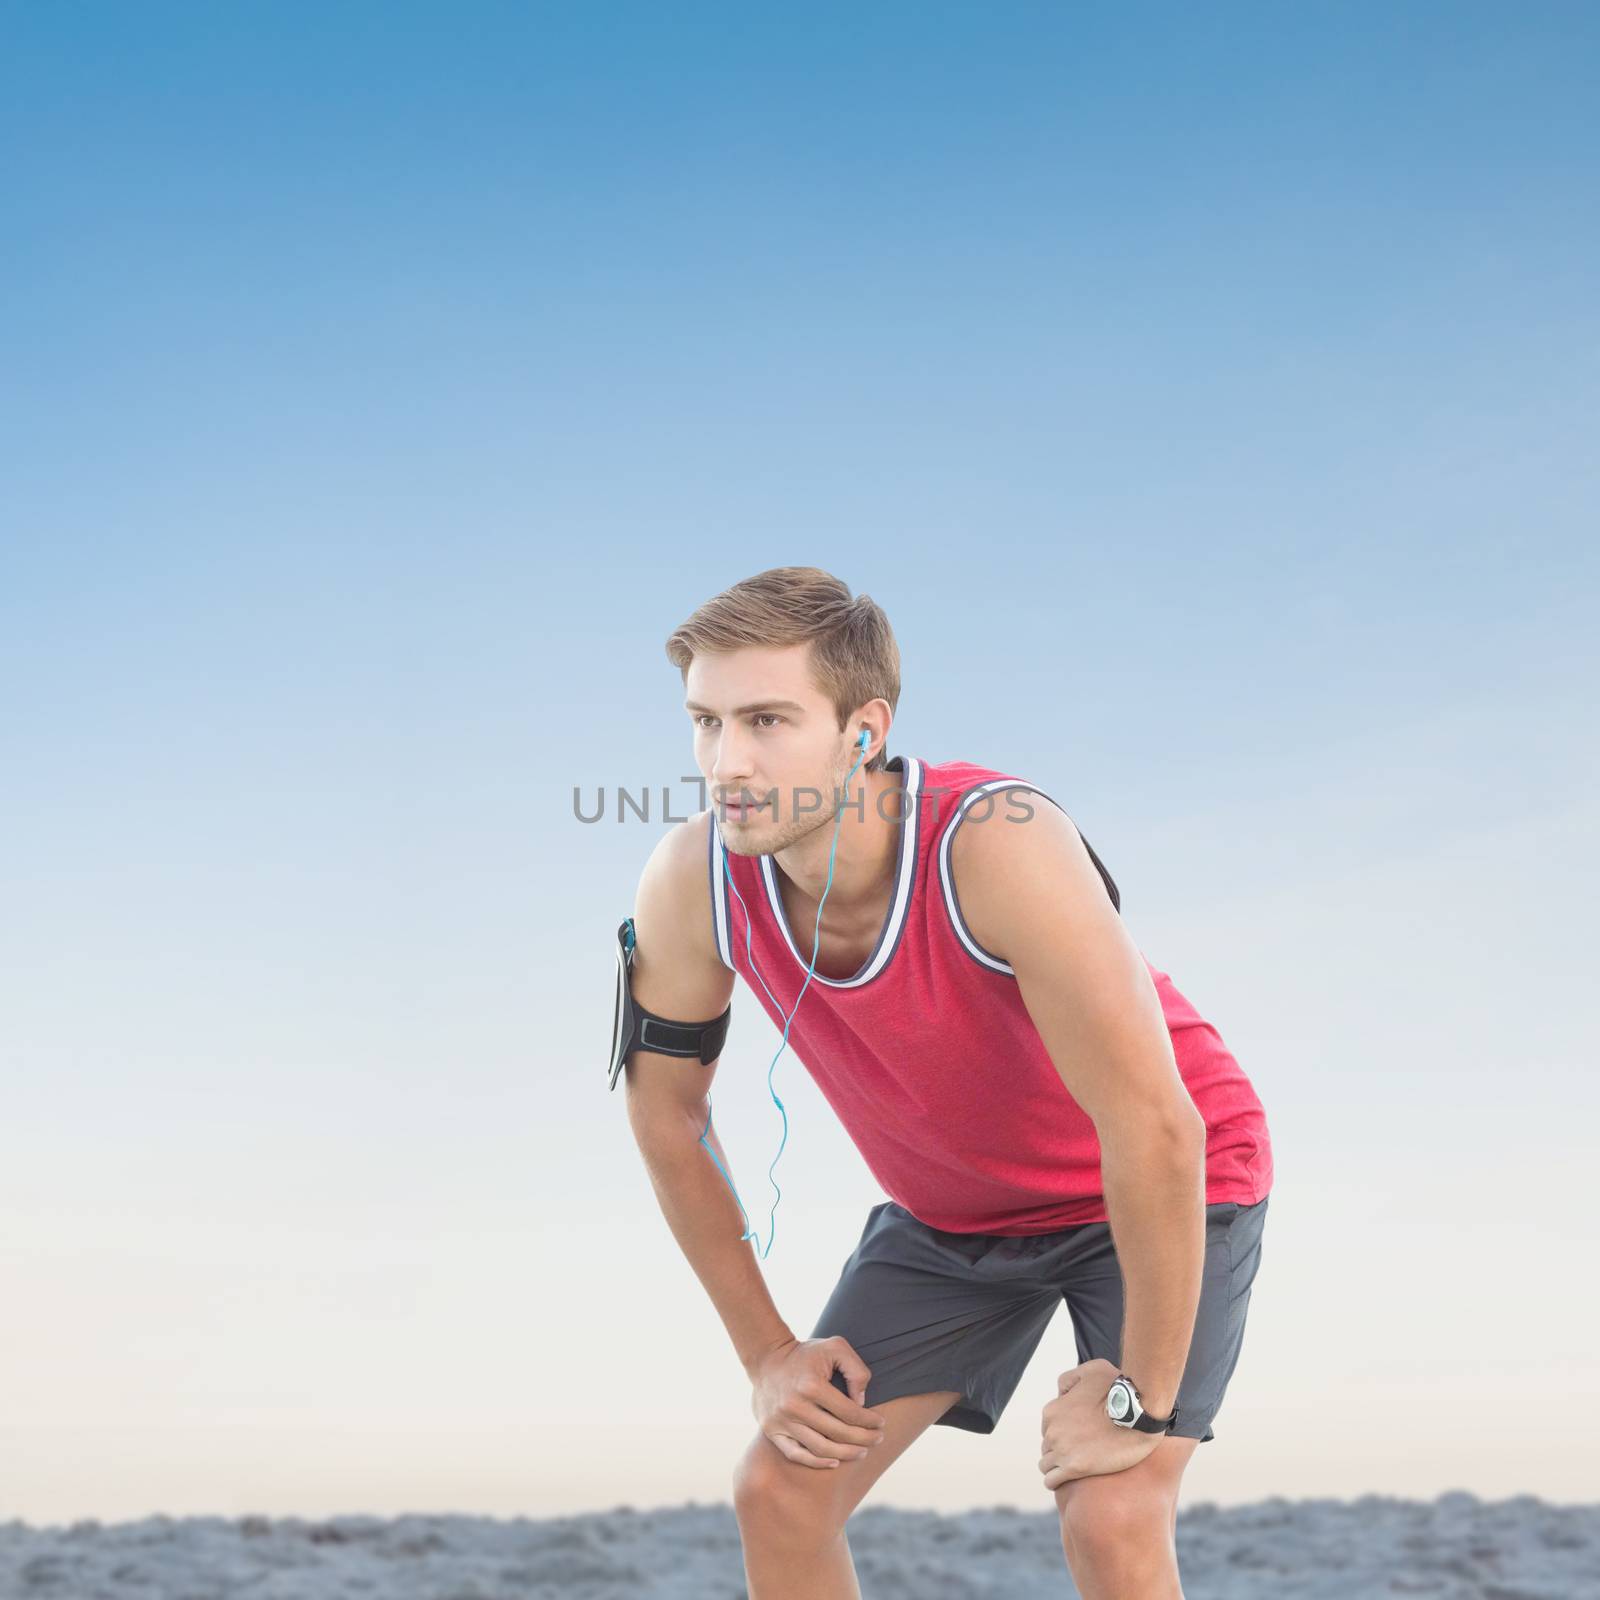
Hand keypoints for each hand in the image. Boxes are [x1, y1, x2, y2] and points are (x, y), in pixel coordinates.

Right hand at [749, 1335, 887, 1469]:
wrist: (767, 1358)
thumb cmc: (806, 1354)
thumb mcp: (835, 1347)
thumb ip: (855, 1370)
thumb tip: (861, 1402)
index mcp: (812, 1385)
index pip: (849, 1412)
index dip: (869, 1420)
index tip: (880, 1423)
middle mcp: (795, 1406)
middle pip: (837, 1433)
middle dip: (863, 1439)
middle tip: (877, 1439)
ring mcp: (781, 1421)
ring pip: (819, 1448)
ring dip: (845, 1454)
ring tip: (861, 1452)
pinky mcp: (772, 1430)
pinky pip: (796, 1455)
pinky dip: (817, 1462)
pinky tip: (835, 1462)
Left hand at [1039, 1357, 1161, 1488]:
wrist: (1139, 1413)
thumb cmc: (1118, 1389)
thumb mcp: (1091, 1370)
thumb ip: (1070, 1379)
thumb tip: (1061, 1394)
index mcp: (1053, 1410)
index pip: (1048, 1427)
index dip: (1062, 1433)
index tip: (1077, 1437)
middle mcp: (1052, 1430)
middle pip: (1047, 1446)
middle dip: (1059, 1450)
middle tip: (1079, 1453)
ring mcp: (1062, 1450)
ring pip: (1046, 1464)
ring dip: (1056, 1467)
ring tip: (1072, 1469)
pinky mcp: (1075, 1468)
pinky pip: (1052, 1480)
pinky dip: (1056, 1481)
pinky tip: (1067, 1480)